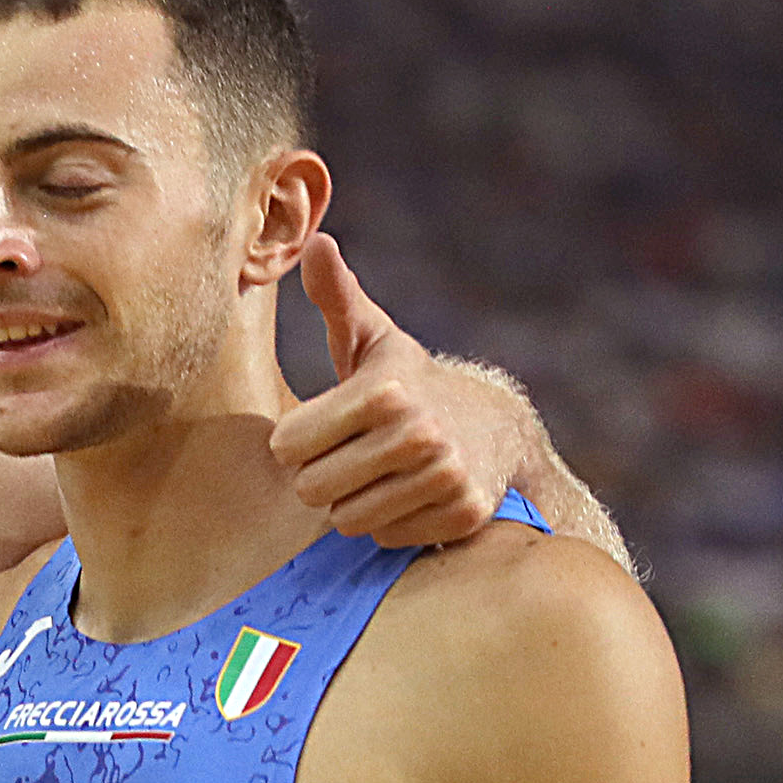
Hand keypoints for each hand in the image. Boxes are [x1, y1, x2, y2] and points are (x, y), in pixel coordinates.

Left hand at [269, 236, 512, 548]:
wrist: (496, 427)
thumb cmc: (408, 383)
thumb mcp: (371, 340)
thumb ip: (335, 297)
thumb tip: (314, 243)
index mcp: (382, 390)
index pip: (286, 448)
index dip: (297, 441)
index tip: (326, 427)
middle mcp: (416, 433)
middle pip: (310, 490)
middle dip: (322, 476)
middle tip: (353, 453)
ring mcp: (443, 476)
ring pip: (346, 520)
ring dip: (354, 502)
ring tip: (382, 472)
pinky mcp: (461, 513)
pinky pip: (385, 538)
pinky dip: (392, 523)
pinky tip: (411, 493)